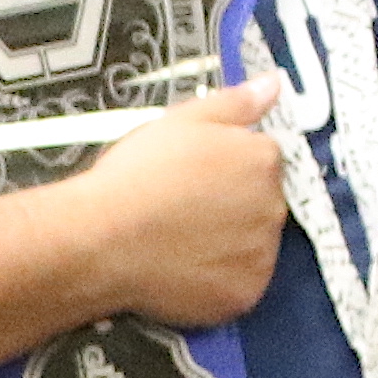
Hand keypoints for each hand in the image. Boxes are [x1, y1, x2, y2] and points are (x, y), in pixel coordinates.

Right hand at [58, 79, 287, 329]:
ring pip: (253, 245)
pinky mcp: (244, 294)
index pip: (262, 160)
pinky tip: (184, 267)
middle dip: (233, 205)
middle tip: (184, 209)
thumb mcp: (183, 120)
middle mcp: (273, 206)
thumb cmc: (137, 175)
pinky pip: (241, 284)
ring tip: (181, 240)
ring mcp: (261, 255)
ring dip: (229, 243)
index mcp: (262, 159)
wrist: (104, 237)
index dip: (226, 168)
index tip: (196, 178)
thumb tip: (273, 83)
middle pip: (262, 203)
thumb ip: (236, 103)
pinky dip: (219, 279)